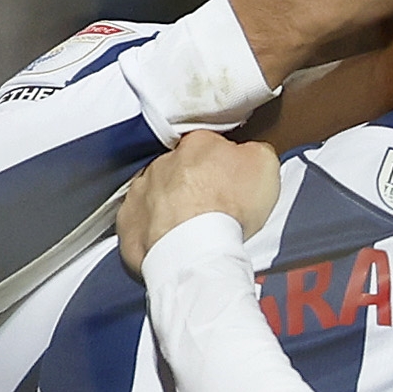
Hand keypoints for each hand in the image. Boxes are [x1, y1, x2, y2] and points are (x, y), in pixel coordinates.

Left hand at [115, 130, 281, 269]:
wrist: (196, 249)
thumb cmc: (229, 209)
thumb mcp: (264, 164)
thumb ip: (255, 151)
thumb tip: (250, 153)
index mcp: (197, 143)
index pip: (209, 144)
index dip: (221, 164)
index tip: (229, 183)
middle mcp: (163, 162)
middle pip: (180, 168)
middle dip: (193, 185)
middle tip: (211, 210)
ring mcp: (141, 190)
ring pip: (155, 192)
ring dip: (169, 206)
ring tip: (190, 230)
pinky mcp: (128, 222)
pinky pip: (138, 222)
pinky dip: (150, 231)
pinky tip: (168, 243)